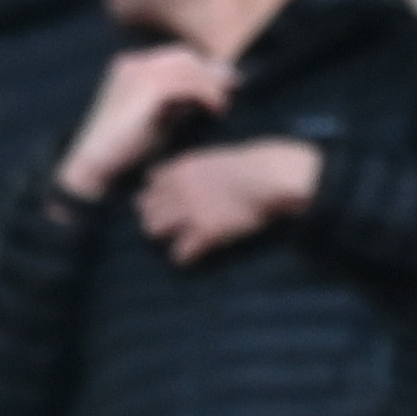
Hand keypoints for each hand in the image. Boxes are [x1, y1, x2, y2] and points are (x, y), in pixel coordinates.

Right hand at [54, 44, 233, 199]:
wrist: (95, 166)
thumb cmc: (125, 151)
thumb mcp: (156, 120)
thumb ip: (177, 103)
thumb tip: (209, 93)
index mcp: (130, 67)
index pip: (175, 58)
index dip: (202, 68)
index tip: (226, 82)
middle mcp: (134, 63)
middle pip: (184, 57)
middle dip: (211, 71)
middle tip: (235, 85)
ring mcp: (139, 72)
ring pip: (188, 68)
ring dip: (212, 84)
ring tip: (224, 104)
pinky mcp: (148, 87)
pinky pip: (188, 83)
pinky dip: (206, 94)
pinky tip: (216, 109)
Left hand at [135, 139, 319, 263]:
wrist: (270, 177)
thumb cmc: (252, 166)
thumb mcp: (215, 159)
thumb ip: (196, 172)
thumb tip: (191, 182)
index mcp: (182, 168)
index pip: (150, 184)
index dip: (158, 196)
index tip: (171, 203)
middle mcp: (179, 189)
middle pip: (146, 210)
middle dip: (157, 218)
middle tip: (175, 227)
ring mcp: (190, 211)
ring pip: (154, 230)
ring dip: (166, 236)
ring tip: (184, 239)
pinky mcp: (205, 232)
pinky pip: (179, 254)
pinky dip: (186, 256)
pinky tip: (197, 253)